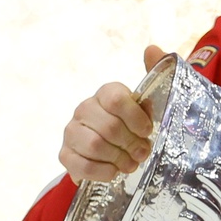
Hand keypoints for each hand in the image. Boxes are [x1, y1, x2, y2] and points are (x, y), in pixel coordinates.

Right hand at [57, 45, 165, 182]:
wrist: (118, 148)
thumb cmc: (136, 122)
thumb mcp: (151, 100)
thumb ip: (155, 74)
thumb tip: (153, 48)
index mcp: (107, 93)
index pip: (117, 100)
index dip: (136, 118)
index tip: (148, 130)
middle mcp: (85, 109)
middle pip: (109, 128)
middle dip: (132, 144)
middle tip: (142, 152)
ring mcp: (72, 131)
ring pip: (95, 146)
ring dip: (119, 159)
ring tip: (131, 163)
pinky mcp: (65, 154)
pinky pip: (81, 166)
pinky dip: (103, 172)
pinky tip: (114, 171)